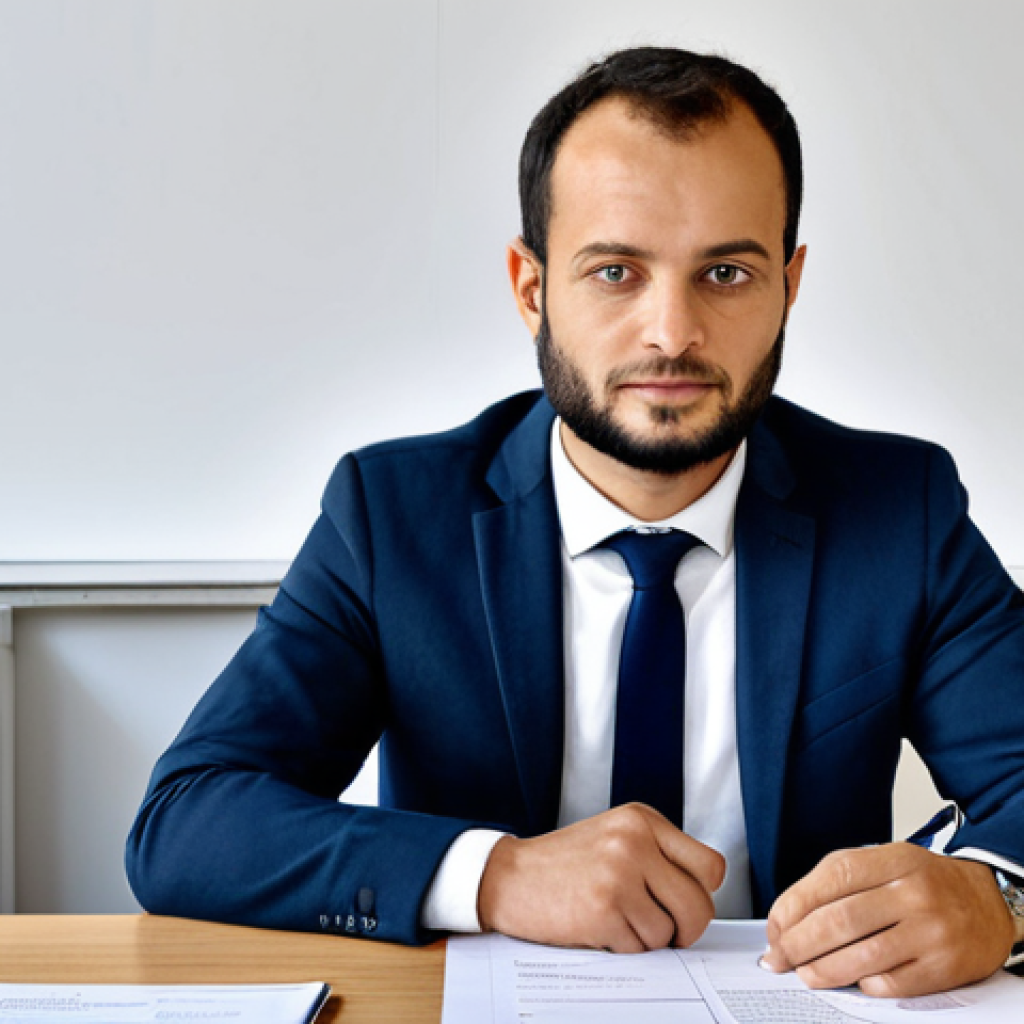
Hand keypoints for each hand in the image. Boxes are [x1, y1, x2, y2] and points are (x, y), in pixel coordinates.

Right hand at [477, 803, 724, 951]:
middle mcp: (634, 841)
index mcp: (642, 820)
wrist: (509, 876)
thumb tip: (702, 896)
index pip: (711, 865)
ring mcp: (618, 875)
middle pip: (699, 906)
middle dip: (685, 929)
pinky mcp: (602, 910)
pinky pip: (638, 949)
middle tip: (665, 930)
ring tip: (616, 918)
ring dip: (646, 938)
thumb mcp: (615, 836)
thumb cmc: (564, 862)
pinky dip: (622, 947)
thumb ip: (658, 854)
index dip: (703, 894)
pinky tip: (598, 926)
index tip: (684, 902)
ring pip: (668, 933)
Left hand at [762, 843, 1015, 996]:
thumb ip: (843, 882)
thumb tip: (788, 917)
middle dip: (798, 943)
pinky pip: (892, 982)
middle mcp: (913, 892)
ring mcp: (931, 930)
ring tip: (803, 973)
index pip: (832, 876)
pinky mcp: (944, 967)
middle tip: (778, 957)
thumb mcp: (888, 863)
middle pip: (840, 920)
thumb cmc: (925, 883)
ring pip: (862, 956)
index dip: (794, 904)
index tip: (774, 926)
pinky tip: (851, 981)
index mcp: (894, 859)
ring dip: (822, 969)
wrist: (990, 902)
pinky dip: (863, 984)